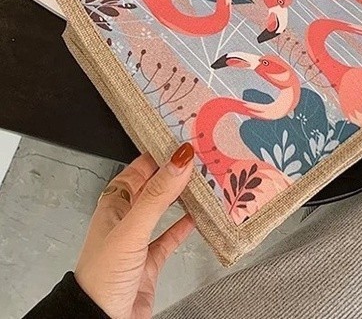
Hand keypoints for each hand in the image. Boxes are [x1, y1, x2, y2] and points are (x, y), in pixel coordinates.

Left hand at [75, 143, 194, 318]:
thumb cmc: (103, 276)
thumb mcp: (131, 228)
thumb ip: (157, 195)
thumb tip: (179, 160)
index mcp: (114, 204)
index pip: (138, 169)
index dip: (158, 154)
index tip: (180, 141)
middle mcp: (126, 218)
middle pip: (153, 187)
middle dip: (173, 173)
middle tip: (198, 158)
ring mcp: (139, 240)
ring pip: (164, 209)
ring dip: (181, 197)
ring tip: (202, 181)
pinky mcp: (151, 261)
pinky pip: (171, 236)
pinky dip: (185, 226)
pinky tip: (198, 217)